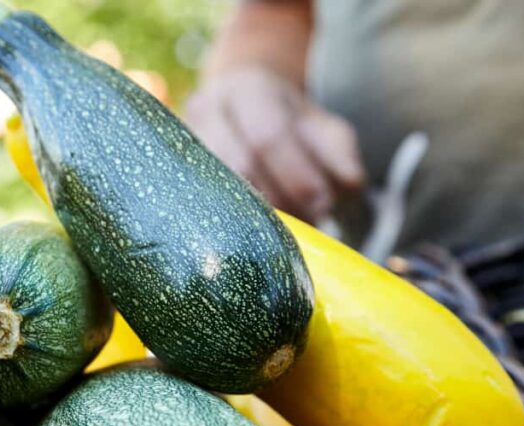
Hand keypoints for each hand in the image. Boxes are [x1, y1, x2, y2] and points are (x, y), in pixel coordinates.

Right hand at [184, 66, 364, 221]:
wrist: (235, 109)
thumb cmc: (286, 123)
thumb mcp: (319, 125)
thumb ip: (337, 150)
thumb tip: (350, 184)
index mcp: (246, 91)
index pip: (267, 136)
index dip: (298, 176)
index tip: (324, 206)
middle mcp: (205, 111)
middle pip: (240, 166)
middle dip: (279, 201)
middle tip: (307, 224)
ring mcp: (183, 143)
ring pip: (215, 191)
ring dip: (255, 220)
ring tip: (284, 232)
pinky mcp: (174, 172)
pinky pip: (200, 206)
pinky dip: (232, 226)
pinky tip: (254, 236)